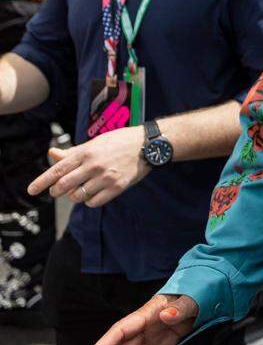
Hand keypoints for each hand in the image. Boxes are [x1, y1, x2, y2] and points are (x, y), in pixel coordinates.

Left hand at [29, 126, 149, 207]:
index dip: (42, 181)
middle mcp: (94, 164)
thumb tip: (52, 153)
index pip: (58, 169)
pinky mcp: (117, 187)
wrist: (148, 145)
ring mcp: (106, 177)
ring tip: (80, 189)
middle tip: (57, 191)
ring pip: (78, 196)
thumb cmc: (119, 141)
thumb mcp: (95, 143)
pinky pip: (93, 202)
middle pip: (64, 185)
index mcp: (86, 152)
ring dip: (74, 196)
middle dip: (56, 191)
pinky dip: (89, 201)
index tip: (32, 190)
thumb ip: (73, 151)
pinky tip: (93, 194)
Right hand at [95, 294, 197, 344]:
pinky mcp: (160, 344)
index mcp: (147, 313)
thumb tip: (166, 315)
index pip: (121, 329)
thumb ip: (180, 307)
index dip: (106, 341)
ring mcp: (151, 337)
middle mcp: (144, 327)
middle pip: (121, 344)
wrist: (204, 297)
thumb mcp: (191, 299)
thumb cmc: (195, 293)